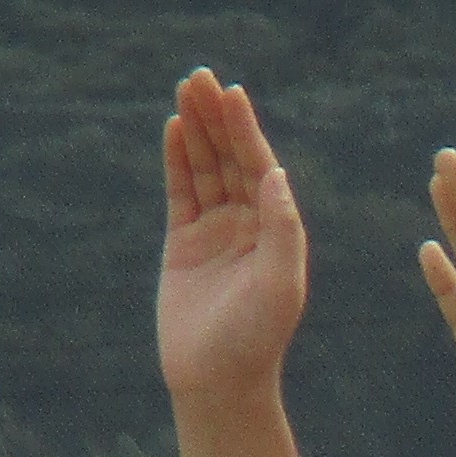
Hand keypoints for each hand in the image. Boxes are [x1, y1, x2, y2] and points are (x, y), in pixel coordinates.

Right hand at [158, 69, 312, 402]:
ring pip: (205, 170)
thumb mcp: (278, 283)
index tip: (232, 93)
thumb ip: (281, 229)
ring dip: (197, 130)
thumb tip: (276, 174)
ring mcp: (216, 233)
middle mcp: (250, 227)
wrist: (218, 380)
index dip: (246, 131)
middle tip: (199, 76)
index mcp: (278, 232)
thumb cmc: (256, 338)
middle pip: (232, 160)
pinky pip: (181, 192)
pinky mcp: (184, 244)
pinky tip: (174, 129)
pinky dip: (178, 161)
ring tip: (185, 89)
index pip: (261, 169)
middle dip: (218, 119)